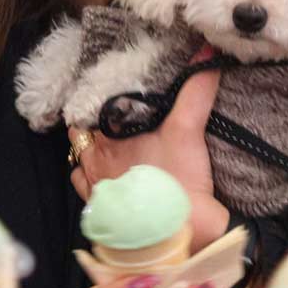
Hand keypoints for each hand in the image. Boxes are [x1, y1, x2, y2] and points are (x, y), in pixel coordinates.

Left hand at [71, 70, 230, 251]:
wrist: (179, 236)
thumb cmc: (177, 182)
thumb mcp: (187, 129)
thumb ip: (196, 89)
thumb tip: (206, 51)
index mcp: (106, 140)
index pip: (89, 111)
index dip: (97, 100)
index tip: (109, 93)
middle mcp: (92, 164)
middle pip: (83, 136)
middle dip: (94, 126)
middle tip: (114, 117)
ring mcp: (96, 191)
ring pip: (81, 163)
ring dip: (90, 154)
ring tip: (110, 146)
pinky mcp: (104, 215)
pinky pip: (87, 193)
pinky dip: (93, 183)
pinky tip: (109, 178)